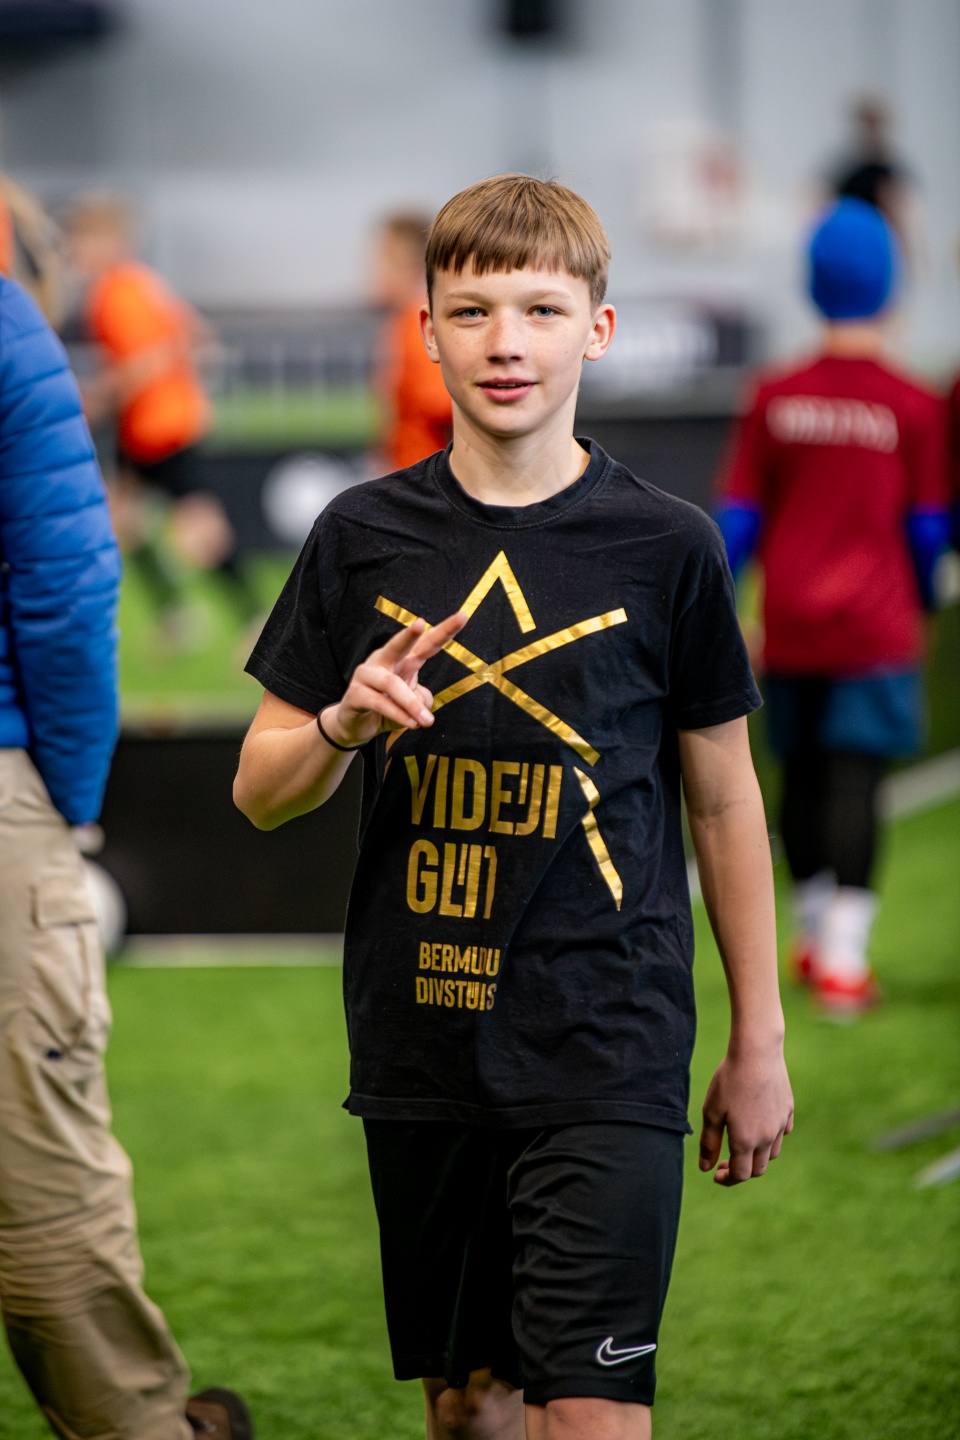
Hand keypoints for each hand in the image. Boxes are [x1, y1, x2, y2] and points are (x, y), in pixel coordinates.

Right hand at [320, 609, 466, 748]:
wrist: (355, 725)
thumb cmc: (387, 707)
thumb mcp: (411, 704)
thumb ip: (421, 699)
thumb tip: (422, 706)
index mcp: (402, 659)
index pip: (426, 643)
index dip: (444, 630)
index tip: (463, 616)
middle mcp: (383, 660)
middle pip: (398, 645)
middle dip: (410, 634)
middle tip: (420, 623)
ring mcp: (366, 675)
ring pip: (391, 683)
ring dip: (412, 704)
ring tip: (427, 721)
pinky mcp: (355, 694)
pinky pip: (380, 702)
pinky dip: (398, 715)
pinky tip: (410, 724)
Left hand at [699, 1043, 793, 1186]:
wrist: (757, 1052)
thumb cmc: (730, 1081)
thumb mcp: (712, 1111)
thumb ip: (709, 1143)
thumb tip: (706, 1169)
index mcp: (746, 1141)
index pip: (740, 1175)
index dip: (727, 1179)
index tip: (716, 1174)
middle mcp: (767, 1138)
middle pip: (758, 1169)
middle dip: (741, 1171)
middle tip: (725, 1161)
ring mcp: (780, 1124)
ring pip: (772, 1153)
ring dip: (757, 1156)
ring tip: (742, 1144)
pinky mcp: (788, 1110)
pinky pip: (782, 1133)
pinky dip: (771, 1137)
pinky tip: (760, 1125)